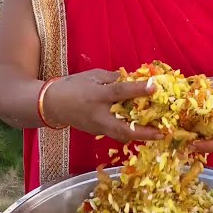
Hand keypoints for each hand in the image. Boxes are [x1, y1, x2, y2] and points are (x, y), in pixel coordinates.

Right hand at [42, 69, 163, 141]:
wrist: (50, 104)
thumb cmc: (72, 86)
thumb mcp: (92, 76)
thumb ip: (112, 78)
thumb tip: (132, 79)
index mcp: (96, 95)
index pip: (119, 92)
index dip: (137, 89)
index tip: (154, 87)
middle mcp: (98, 114)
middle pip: (123, 127)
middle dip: (144, 132)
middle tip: (162, 133)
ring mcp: (97, 126)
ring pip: (121, 135)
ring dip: (139, 136)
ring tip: (156, 134)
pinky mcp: (96, 132)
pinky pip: (116, 134)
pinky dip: (129, 133)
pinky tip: (140, 130)